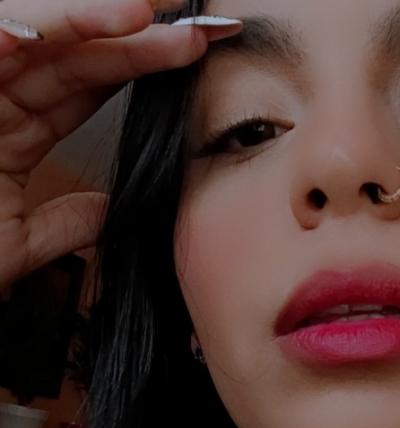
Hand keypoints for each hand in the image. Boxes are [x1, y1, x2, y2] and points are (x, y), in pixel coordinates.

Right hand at [0, 0, 241, 290]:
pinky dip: (6, 36)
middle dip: (131, 39)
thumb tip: (109, 210)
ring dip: (83, 22)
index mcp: (14, 131)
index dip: (136, 66)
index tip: (188, 56)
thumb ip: (67, 223)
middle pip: (71, 56)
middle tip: (192, 31)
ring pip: (29, 38)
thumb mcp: (20, 244)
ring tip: (140, 15)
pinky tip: (41, 31)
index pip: (85, 85)